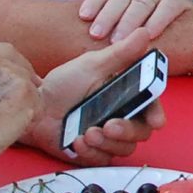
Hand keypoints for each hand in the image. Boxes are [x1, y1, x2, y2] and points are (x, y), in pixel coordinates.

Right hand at [0, 41, 42, 164]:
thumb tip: (0, 87)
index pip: (4, 52)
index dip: (14, 67)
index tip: (16, 82)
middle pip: (21, 65)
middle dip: (24, 83)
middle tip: (21, 104)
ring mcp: (9, 73)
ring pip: (31, 86)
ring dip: (25, 104)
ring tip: (7, 124)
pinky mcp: (24, 91)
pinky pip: (39, 105)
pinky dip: (31, 119)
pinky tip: (13, 130)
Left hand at [30, 25, 165, 164]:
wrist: (35, 107)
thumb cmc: (63, 84)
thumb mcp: (91, 65)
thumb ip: (120, 53)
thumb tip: (144, 33)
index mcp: (126, 95)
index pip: (151, 106)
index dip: (156, 114)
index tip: (155, 121)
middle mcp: (122, 117)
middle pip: (141, 132)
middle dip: (127, 131)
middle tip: (108, 125)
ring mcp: (108, 138)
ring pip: (124, 149)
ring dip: (107, 142)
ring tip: (86, 133)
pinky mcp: (94, 154)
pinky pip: (103, 159)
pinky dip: (91, 152)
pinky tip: (76, 141)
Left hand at [75, 0, 192, 44]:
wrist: (191, 19)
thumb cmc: (151, 16)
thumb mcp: (125, 7)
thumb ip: (102, 4)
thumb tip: (71, 0)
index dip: (95, 1)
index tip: (83, 17)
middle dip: (109, 16)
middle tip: (98, 34)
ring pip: (142, 3)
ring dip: (129, 22)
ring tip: (119, 40)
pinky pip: (167, 8)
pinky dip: (157, 20)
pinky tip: (148, 34)